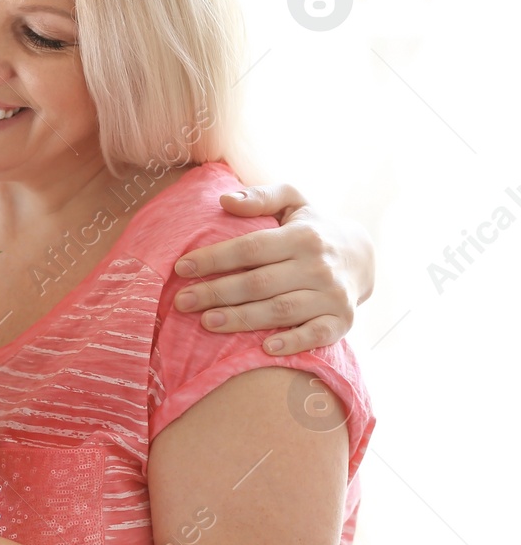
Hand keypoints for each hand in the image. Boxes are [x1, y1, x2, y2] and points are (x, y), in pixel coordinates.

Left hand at [172, 182, 375, 355]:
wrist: (362, 256)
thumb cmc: (312, 227)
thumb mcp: (293, 200)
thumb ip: (260, 196)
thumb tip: (224, 200)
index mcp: (303, 236)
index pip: (251, 248)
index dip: (214, 259)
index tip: (182, 267)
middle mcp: (319, 266)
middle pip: (259, 283)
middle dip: (217, 293)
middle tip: (182, 301)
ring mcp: (333, 296)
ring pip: (281, 310)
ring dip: (242, 319)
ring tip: (206, 322)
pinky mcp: (342, 320)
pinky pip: (317, 335)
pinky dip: (293, 342)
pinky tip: (264, 348)